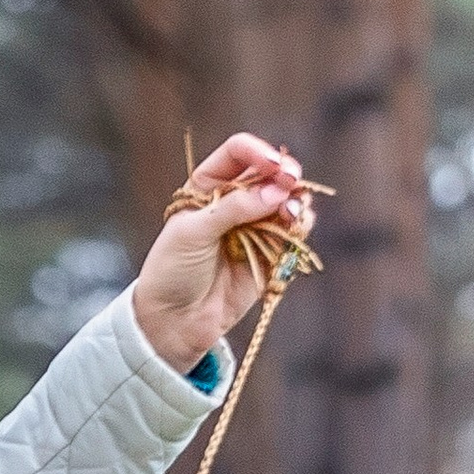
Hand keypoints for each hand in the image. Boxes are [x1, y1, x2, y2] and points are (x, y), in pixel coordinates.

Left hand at [127, 132, 313, 374]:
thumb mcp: (193, 232)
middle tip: (291, 182)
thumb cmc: (172, 270)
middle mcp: (235, 199)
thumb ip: (234, 208)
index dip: (258, 152)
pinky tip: (298, 226)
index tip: (272, 164)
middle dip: (285, 174)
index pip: (238, 152)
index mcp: (208, 184)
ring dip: (296, 201)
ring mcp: (255, 225)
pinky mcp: (271, 252)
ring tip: (292, 214)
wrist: (174, 321)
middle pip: (270, 173)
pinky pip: (295, 231)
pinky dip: (301, 225)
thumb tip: (276, 191)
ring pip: (288, 200)